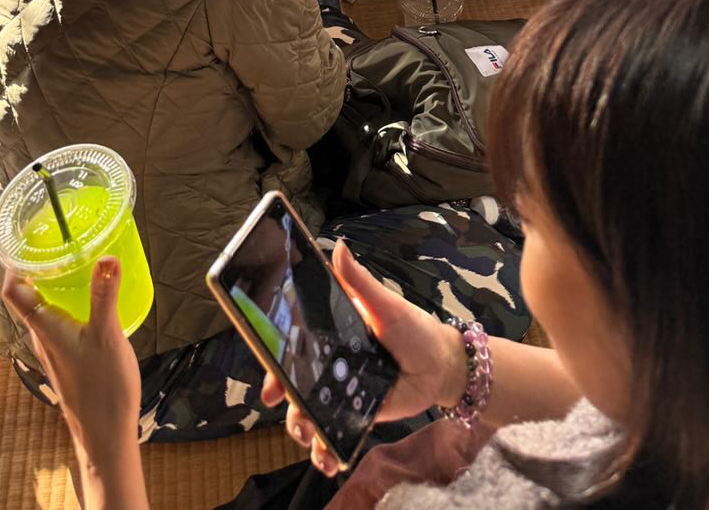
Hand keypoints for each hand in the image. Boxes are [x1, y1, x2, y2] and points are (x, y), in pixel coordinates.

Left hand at [2, 259, 143, 497]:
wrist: (106, 436)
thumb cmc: (102, 390)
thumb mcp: (106, 336)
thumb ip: (105, 296)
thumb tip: (106, 256)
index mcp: (44, 328)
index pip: (14, 290)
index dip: (13, 262)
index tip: (25, 236)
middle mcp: (43, 337)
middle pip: (29, 296)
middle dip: (38, 267)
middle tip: (57, 239)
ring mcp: (55, 349)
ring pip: (46, 309)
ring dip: (55, 284)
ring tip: (76, 261)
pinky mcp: (69, 358)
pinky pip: (61, 322)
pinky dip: (70, 303)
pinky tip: (94, 299)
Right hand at [260, 241, 465, 476]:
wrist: (441, 365)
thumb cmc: (413, 328)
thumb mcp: (386, 304)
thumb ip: (360, 282)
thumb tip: (338, 247)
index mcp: (331, 333)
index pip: (293, 346)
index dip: (275, 362)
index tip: (267, 382)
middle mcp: (331, 363)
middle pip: (295, 383)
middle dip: (285, 400)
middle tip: (286, 408)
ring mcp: (342, 391)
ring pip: (310, 413)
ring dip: (303, 429)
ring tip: (309, 439)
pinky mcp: (357, 416)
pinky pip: (335, 434)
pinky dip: (327, 451)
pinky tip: (328, 461)